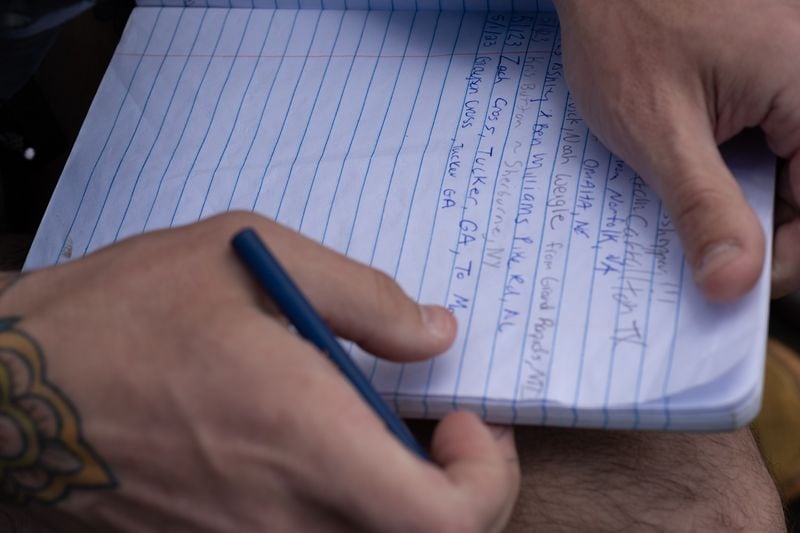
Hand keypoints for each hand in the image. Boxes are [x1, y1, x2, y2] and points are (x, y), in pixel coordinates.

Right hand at [0, 212, 518, 531]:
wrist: (16, 389)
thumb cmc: (123, 312)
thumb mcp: (249, 257)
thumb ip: (363, 296)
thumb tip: (436, 332)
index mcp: (302, 436)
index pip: (444, 521)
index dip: (486, 481)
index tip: (465, 422)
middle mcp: (282, 513)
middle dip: (453, 490)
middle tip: (440, 430)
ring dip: (398, 499)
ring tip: (373, 433)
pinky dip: (342, 506)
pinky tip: (313, 453)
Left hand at [553, 0, 799, 299]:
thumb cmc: (624, 30)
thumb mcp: (659, 130)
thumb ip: (704, 206)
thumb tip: (735, 282)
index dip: (785, 256)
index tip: (729, 284)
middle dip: (762, 225)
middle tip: (703, 250)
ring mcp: (795, 68)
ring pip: (792, 164)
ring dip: (746, 194)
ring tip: (688, 197)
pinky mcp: (773, 66)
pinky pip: (772, 133)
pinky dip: (737, 162)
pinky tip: (696, 165)